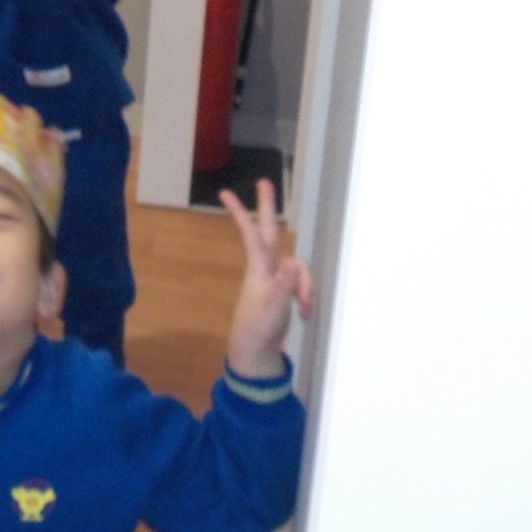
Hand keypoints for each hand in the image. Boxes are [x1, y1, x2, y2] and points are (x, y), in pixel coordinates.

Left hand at [220, 179, 313, 379]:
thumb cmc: (259, 326)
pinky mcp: (286, 289)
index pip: (250, 234)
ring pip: (299, 266)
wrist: (257, 350)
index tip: (224, 193)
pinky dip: (307, 296)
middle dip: (268, 207)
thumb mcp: (273, 306)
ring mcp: (276, 277)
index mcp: (258, 268)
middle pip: (271, 231)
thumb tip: (293, 264)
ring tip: (305, 309)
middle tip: (264, 182)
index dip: (240, 213)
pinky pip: (303, 283)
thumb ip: (284, 285)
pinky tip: (305, 313)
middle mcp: (266, 267)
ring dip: (307, 286)